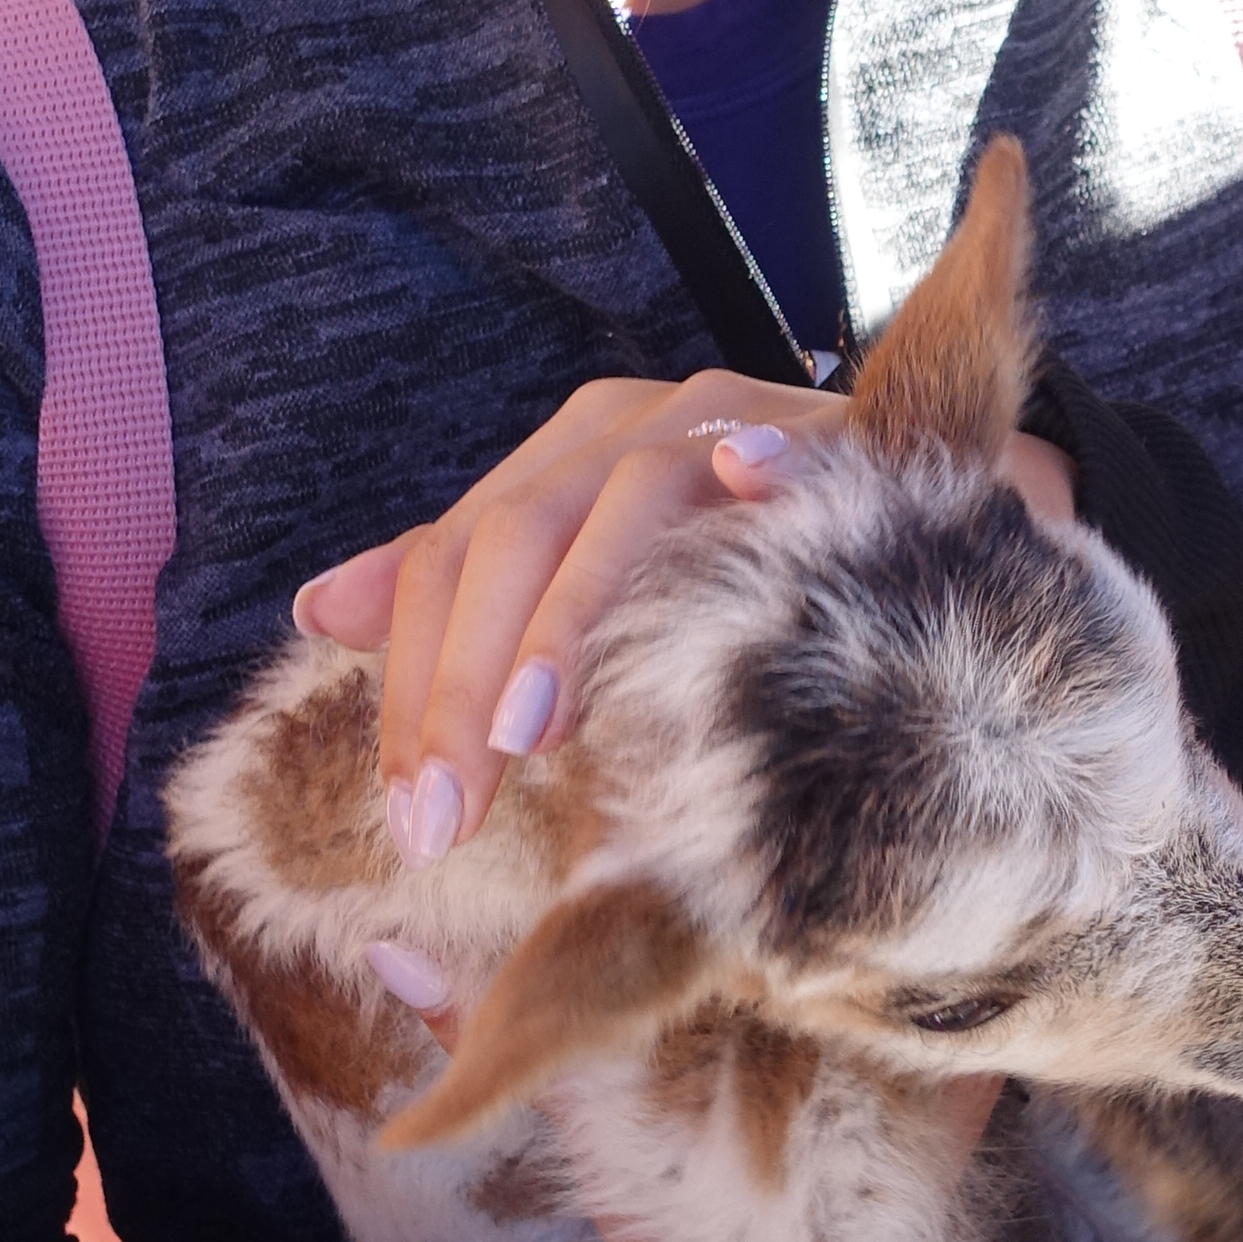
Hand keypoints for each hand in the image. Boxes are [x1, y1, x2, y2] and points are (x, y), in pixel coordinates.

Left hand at [297, 381, 1075, 857]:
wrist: (925, 526)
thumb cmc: (740, 586)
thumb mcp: (589, 604)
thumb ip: (469, 611)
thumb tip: (318, 608)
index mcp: (561, 463)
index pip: (451, 561)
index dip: (413, 689)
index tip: (410, 823)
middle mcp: (631, 426)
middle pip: (515, 533)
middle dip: (465, 684)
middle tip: (447, 817)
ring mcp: (735, 419)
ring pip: (626, 498)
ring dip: (575, 614)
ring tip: (532, 734)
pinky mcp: (843, 438)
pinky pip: (798, 447)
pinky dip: (768, 463)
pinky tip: (744, 488)